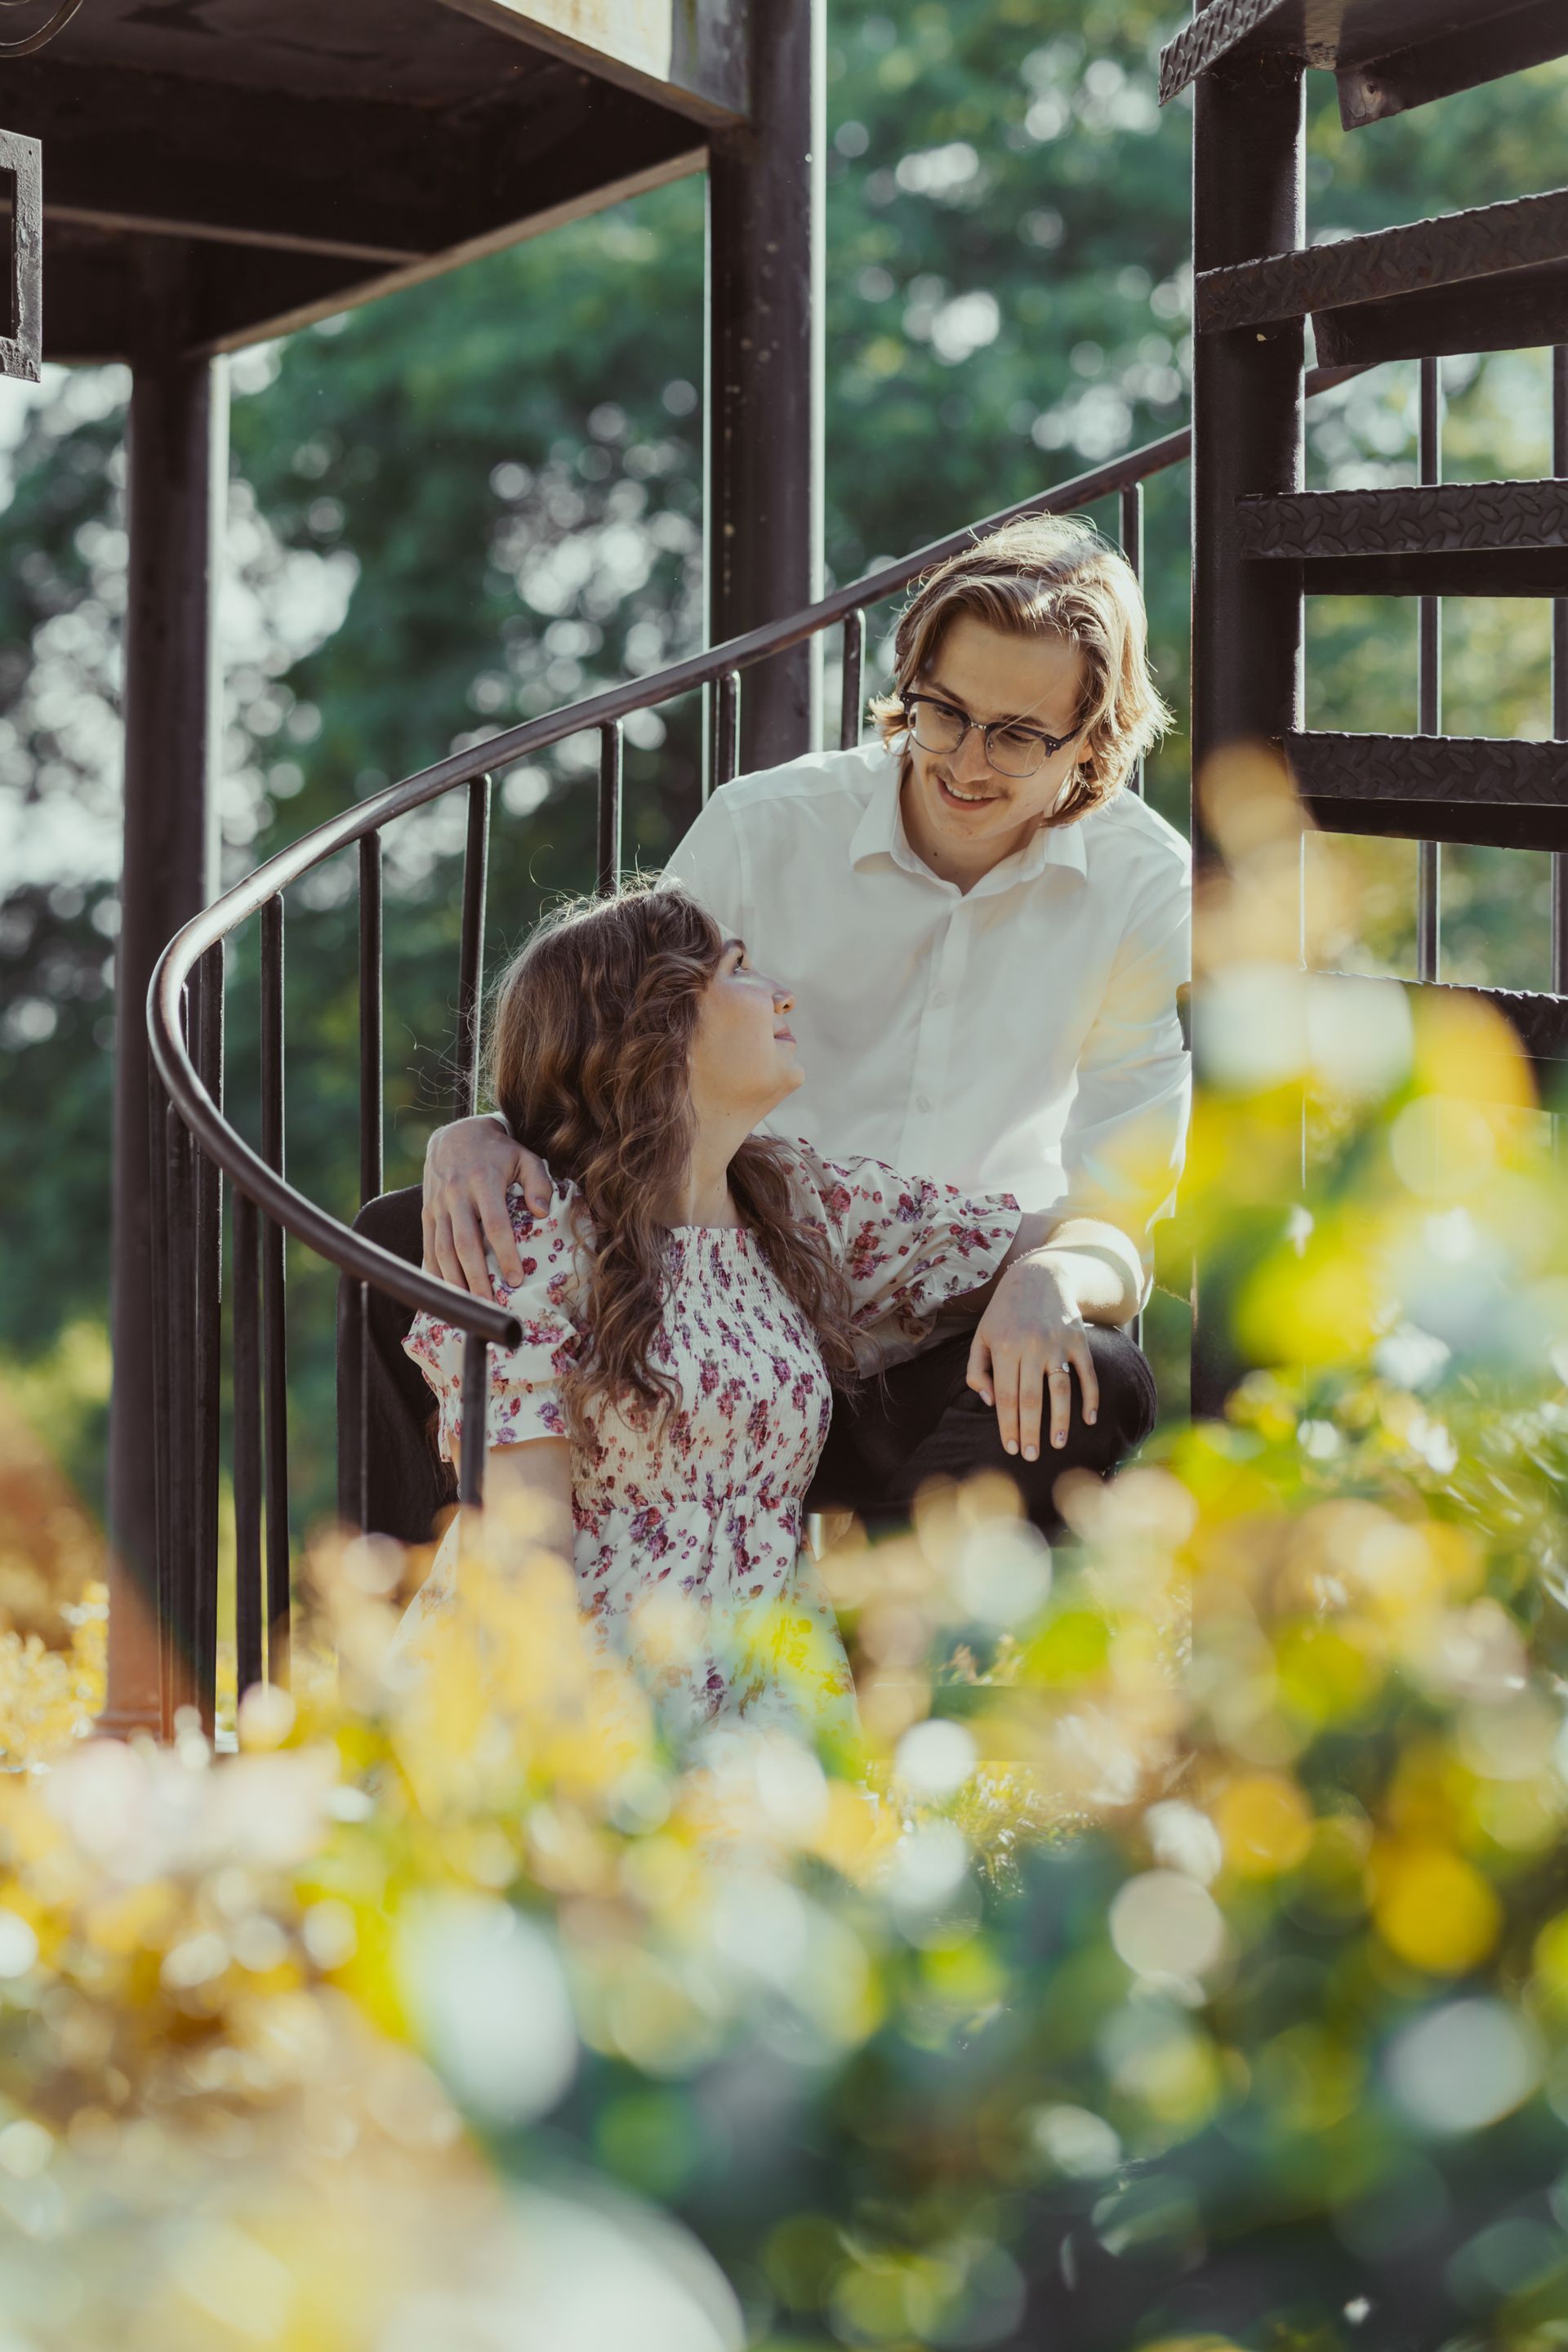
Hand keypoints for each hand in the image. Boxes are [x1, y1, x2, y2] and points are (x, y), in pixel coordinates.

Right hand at [421, 1115, 549, 1298]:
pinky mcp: (426, 1211)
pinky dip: (432, 1270)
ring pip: (441, 1248)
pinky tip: (442, 1291)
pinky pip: (427, 1244)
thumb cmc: (498, 1151)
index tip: (515, 1279)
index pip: (494, 1224)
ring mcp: (437, 1204)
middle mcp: (456, 1194)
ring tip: (466, 1305)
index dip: (504, 1253)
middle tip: (488, 1305)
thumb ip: (538, 1182)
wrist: (456, 1135)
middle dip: (475, 1277)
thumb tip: (543, 1212)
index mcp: (483, 1181)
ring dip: (452, 1280)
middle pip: (463, 1243)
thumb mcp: (525, 1156)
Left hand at [965, 1253, 1099, 1463]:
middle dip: (1031, 1432)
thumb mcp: (981, 1336)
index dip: (1008, 1426)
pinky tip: (1088, 1419)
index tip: (1010, 1449)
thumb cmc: (1005, 1313)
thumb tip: (991, 1402)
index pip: (1006, 1397)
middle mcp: (1031, 1347)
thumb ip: (977, 1370)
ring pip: (1060, 1389)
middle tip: (1031, 1457)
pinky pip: (1087, 1374)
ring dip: (1060, 1420)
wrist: (1040, 1276)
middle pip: (1031, 1399)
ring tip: (1058, 1445)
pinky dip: (1090, 1397)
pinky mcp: (1078, 1340)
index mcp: (1003, 1348)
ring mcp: (1057, 1343)